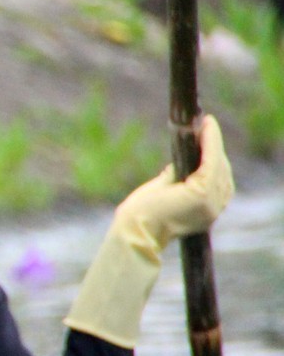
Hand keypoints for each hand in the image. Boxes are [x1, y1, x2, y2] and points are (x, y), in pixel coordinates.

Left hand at [66, 114, 232, 347]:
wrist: (133, 231)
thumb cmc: (142, 216)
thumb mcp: (165, 194)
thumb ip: (176, 181)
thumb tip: (178, 166)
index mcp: (207, 211)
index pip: (219, 181)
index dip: (216, 160)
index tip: (209, 140)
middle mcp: (214, 208)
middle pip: (222, 171)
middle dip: (215, 149)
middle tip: (207, 128)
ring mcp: (211, 202)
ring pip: (218, 164)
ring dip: (214, 142)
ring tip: (207, 124)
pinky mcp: (202, 192)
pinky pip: (211, 160)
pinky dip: (211, 142)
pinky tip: (207, 127)